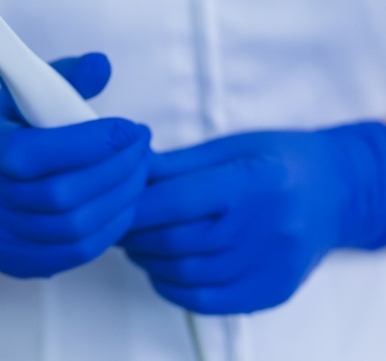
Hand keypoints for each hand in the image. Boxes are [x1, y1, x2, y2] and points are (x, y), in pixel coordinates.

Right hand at [0, 53, 151, 277]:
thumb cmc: (1, 132)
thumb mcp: (19, 95)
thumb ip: (62, 78)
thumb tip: (103, 65)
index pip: (37, 153)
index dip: (91, 142)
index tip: (130, 128)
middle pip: (62, 195)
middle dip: (117, 169)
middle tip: (143, 147)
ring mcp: (0, 237)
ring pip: (75, 228)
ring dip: (121, 199)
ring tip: (140, 172)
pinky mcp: (17, 261)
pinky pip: (75, 253)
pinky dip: (110, 228)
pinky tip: (124, 203)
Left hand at [121, 123, 385, 313]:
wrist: (334, 192)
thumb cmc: (280, 160)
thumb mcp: (231, 147)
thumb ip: (179, 164)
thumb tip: (131, 171)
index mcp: (252, 181)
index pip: (176, 201)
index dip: (135, 206)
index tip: (114, 204)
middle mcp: (264, 227)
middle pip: (176, 241)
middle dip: (134, 235)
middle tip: (118, 225)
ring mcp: (270, 265)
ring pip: (186, 274)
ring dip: (148, 261)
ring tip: (136, 244)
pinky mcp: (271, 291)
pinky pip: (208, 302)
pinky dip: (173, 288)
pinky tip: (162, 270)